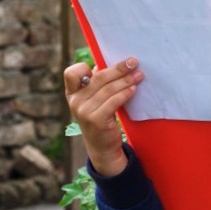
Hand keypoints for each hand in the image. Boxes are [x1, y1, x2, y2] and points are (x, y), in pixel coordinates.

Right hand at [63, 58, 142, 175]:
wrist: (102, 147)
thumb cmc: (101, 117)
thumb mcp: (94, 100)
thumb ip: (97, 83)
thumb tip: (109, 62)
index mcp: (72, 93)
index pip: (71, 73)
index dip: (84, 67)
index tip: (103, 64)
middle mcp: (75, 101)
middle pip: (98, 78)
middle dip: (118, 68)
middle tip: (133, 62)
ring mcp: (84, 112)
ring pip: (109, 89)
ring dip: (126, 80)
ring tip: (139, 75)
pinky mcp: (96, 120)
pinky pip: (113, 102)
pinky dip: (125, 93)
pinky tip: (134, 89)